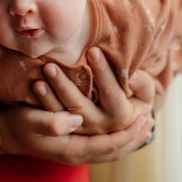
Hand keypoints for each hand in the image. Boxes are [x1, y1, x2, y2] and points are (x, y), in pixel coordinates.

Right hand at [0, 104, 153, 165]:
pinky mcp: (72, 146)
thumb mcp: (30, 119)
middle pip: (114, 152)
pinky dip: (116, 141)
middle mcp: (76, 154)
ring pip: (109, 151)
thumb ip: (51, 122)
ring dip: (127, 140)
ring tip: (142, 127)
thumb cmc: (17, 124)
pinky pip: (102, 148)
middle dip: (133, 138)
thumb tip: (73, 120)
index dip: (128, 133)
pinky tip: (121, 130)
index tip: (145, 119)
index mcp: (71, 149)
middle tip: (150, 122)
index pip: (109, 145)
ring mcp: (74, 153)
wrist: (3, 134)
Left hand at [33, 47, 154, 134]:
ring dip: (52, 94)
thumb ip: (143, 84)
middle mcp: (101, 127)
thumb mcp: (145, 94)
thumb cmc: (135, 99)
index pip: (112, 94)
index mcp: (122, 117)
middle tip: (52, 65)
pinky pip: (54, 119)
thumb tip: (132, 76)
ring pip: (65, 113)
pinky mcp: (69, 130)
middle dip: (66, 85)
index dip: (104, 73)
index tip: (93, 50)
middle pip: (82, 106)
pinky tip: (36, 85)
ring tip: (44, 72)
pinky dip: (44, 102)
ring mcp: (83, 130)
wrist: (124, 123)